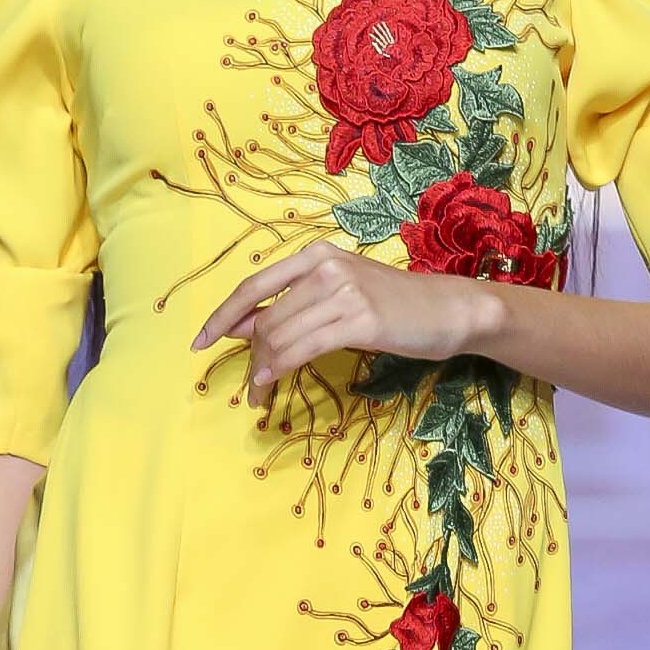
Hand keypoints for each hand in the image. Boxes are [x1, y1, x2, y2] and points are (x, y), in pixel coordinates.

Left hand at [194, 239, 492, 410]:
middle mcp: (324, 267)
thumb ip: (295, 306)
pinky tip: (272, 382)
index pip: (254, 284)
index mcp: (315, 255)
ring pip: (280, 335)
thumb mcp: (340, 296)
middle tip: (248, 387)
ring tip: (258, 394)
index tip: (200, 341)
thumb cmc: (396, 307)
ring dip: (262, 369)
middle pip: (266, 317)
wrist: (449, 310)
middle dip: (248, 355)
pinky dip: (281, 367)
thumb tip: (244, 327)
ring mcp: (342, 291)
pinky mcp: (358, 319)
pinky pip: (303, 348)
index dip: (222, 314)